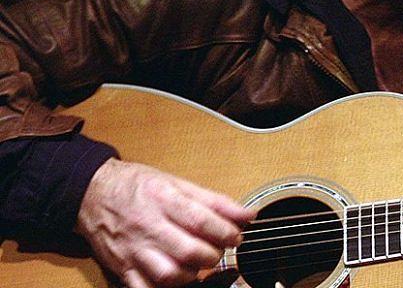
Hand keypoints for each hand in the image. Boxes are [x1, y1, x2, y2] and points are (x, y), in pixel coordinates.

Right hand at [76, 159, 255, 286]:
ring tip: (197, 264)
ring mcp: (134, 249)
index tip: (237, 235)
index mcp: (164, 199)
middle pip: (188, 251)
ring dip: (192, 274)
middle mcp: (148, 226)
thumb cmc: (139, 187)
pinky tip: (176, 278)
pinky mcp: (122, 267)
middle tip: (218, 250)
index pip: (201, 220)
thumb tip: (248, 214)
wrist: (94, 193)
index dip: (226, 232)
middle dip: (213, 255)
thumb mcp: (178, 184)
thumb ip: (215, 201)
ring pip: (168, 275)